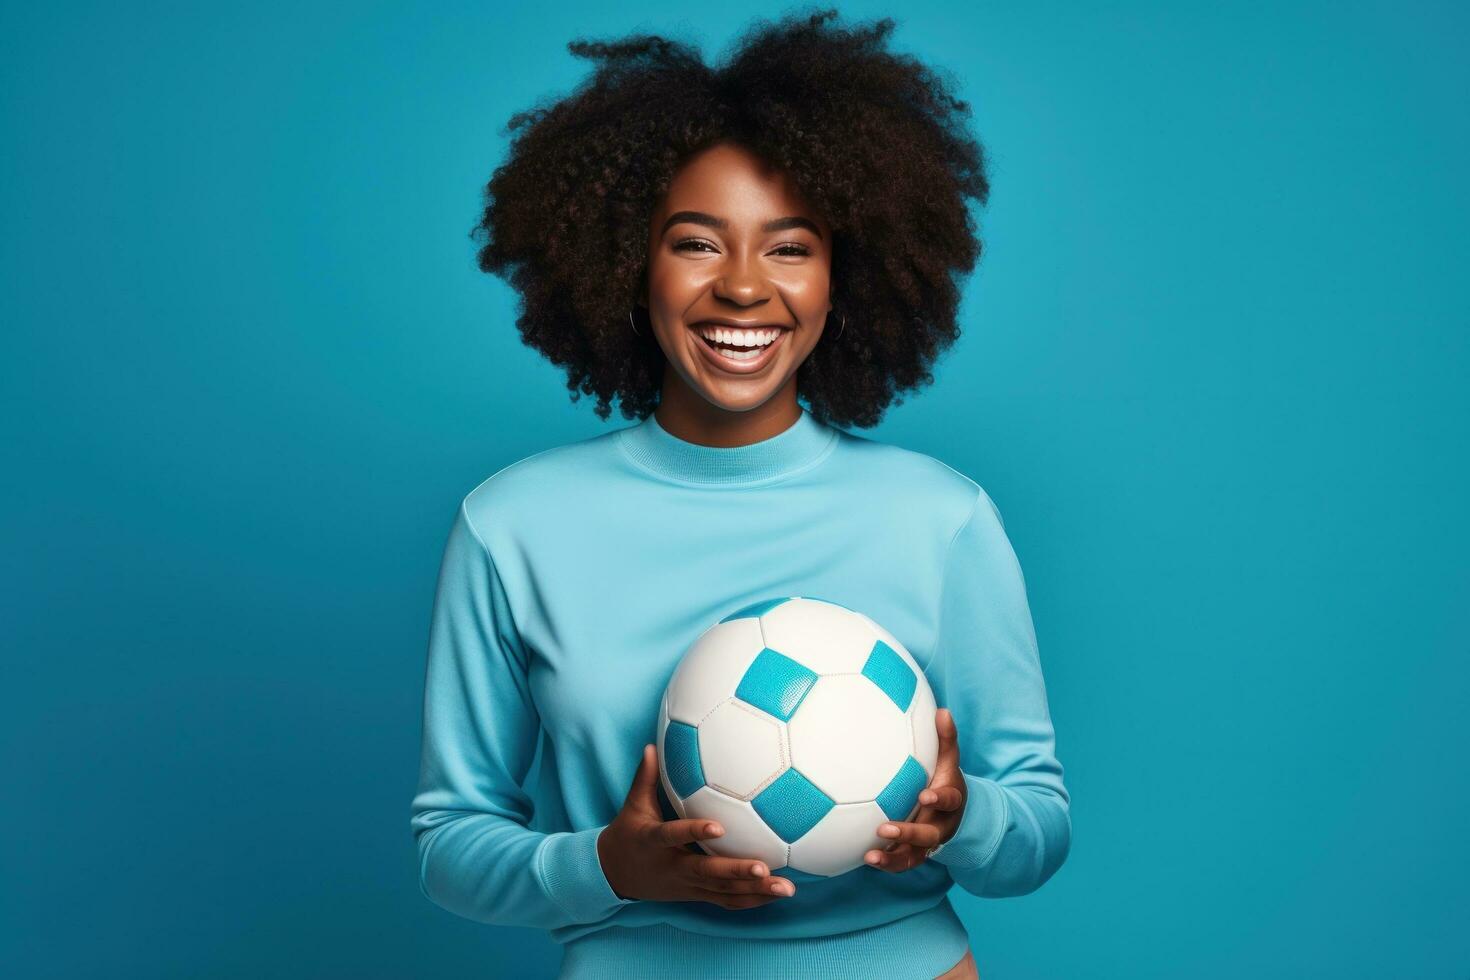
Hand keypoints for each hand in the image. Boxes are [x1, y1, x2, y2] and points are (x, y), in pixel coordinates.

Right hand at [597, 743, 797, 908]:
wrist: (614, 875)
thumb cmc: (629, 834)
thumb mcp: (632, 805)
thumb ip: (645, 777)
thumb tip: (653, 744)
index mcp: (654, 843)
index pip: (673, 836)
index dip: (694, 832)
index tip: (719, 827)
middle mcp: (674, 868)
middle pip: (708, 872)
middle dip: (737, 872)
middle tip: (765, 869)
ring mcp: (688, 885)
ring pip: (723, 892)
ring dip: (755, 891)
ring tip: (787, 888)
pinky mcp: (697, 895)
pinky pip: (727, 901)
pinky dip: (752, 900)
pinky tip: (776, 895)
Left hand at [864, 707, 966, 871]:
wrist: (953, 811)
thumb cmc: (944, 777)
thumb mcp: (948, 759)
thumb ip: (946, 738)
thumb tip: (943, 711)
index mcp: (950, 799)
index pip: (949, 799)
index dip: (939, 798)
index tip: (925, 794)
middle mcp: (941, 824)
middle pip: (929, 835)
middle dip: (909, 833)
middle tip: (884, 829)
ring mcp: (928, 843)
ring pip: (914, 856)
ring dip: (893, 858)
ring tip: (871, 856)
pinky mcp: (915, 854)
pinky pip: (901, 863)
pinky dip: (886, 864)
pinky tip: (865, 859)